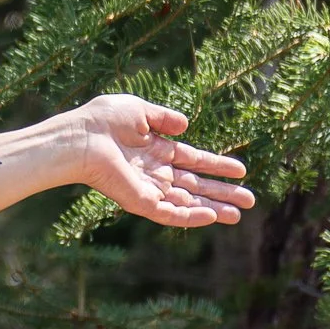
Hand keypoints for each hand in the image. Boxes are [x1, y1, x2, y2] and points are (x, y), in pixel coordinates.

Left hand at [0, 94, 253, 226]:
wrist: (80, 137)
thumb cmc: (101, 120)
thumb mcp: (139, 111)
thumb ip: (163, 118)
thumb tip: (186, 126)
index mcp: (154, 150)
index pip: (192, 161)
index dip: (217, 166)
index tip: (240, 171)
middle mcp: (153, 172)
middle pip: (195, 186)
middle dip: (222, 193)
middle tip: (249, 201)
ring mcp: (146, 189)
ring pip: (186, 202)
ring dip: (213, 208)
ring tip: (239, 214)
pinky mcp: (138, 202)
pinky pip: (168, 213)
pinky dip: (190, 217)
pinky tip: (212, 217)